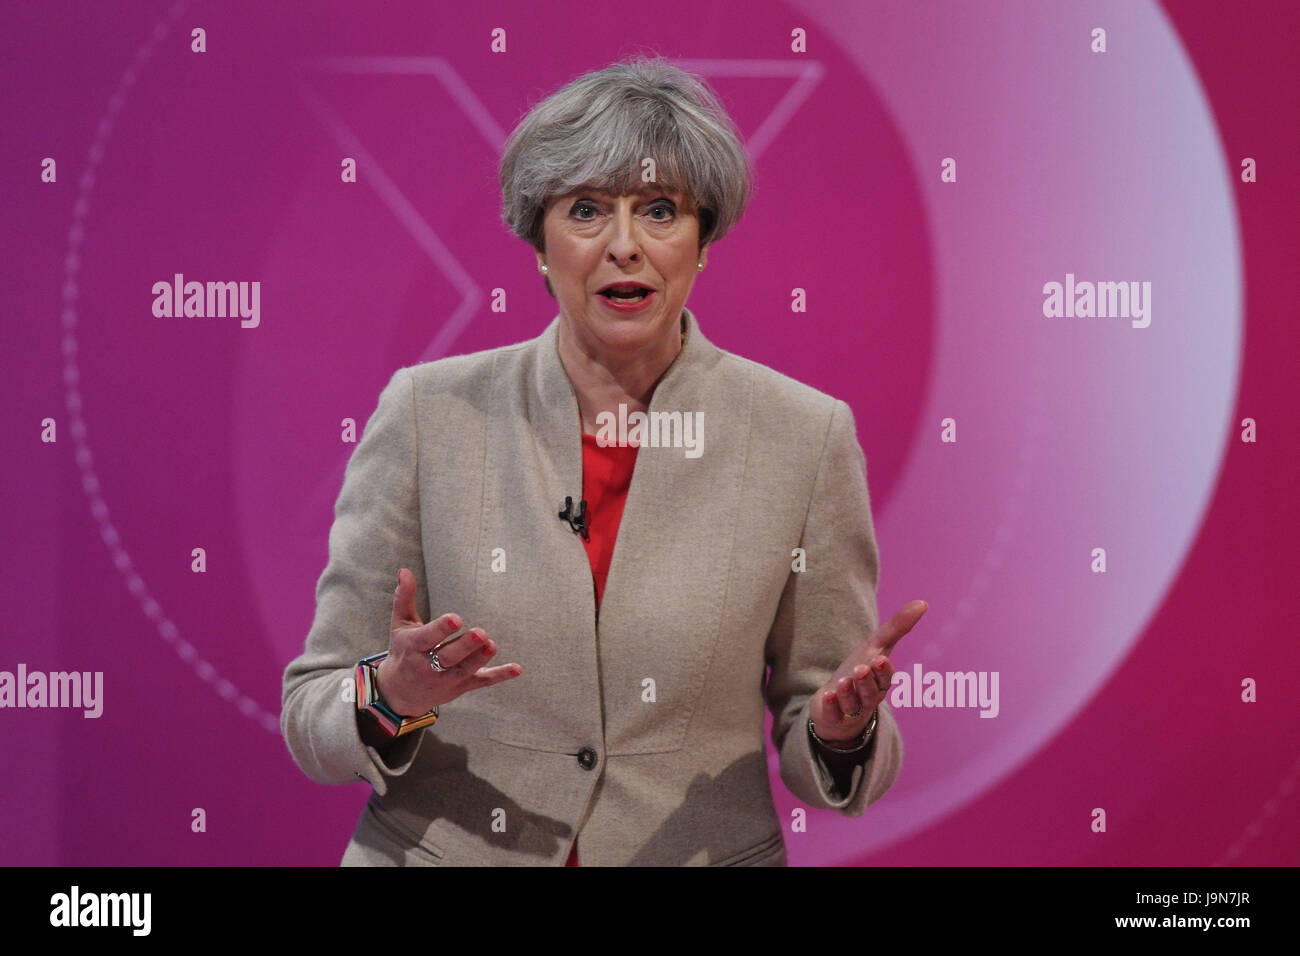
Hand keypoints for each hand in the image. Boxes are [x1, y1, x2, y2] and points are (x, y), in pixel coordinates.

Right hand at [375, 568, 521, 716]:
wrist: (400, 693)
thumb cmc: (403, 651)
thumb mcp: (400, 625)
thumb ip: (404, 598)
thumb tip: (404, 570)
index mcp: (413, 647)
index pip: (427, 638)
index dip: (441, 629)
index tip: (456, 618)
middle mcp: (428, 666)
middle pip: (448, 657)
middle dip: (465, 647)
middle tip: (480, 633)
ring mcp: (446, 679)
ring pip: (465, 670)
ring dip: (480, 659)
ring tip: (491, 645)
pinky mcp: (461, 686)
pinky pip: (482, 682)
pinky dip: (499, 676)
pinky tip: (516, 668)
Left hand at [810, 600, 927, 742]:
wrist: (837, 701)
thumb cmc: (861, 670)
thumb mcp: (876, 646)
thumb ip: (898, 627)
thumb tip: (923, 603)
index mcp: (881, 682)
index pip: (885, 678)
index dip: (882, 670)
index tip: (879, 658)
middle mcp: (868, 697)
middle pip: (870, 692)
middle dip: (866, 681)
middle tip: (861, 668)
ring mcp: (851, 710)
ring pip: (852, 704)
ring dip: (848, 693)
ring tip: (843, 681)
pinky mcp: (833, 717)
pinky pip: (833, 714)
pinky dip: (831, 706)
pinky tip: (827, 695)